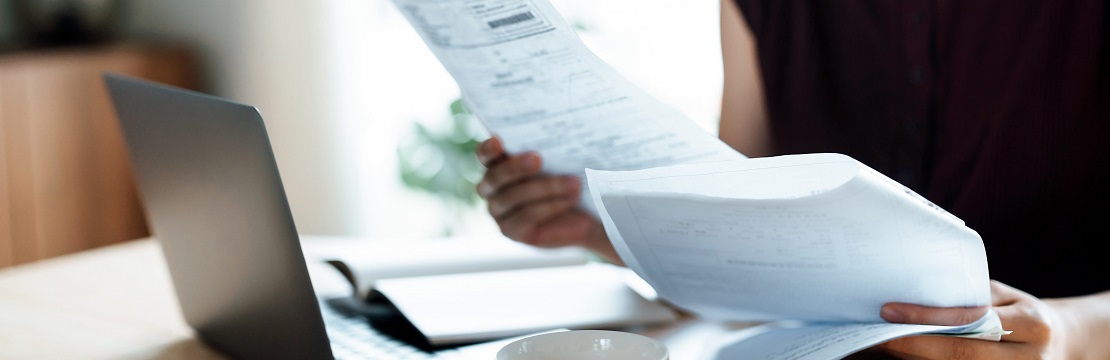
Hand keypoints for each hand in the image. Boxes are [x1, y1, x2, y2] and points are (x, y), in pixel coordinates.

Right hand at [475, 136, 618, 262]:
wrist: (587, 215)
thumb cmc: (570, 179)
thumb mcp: (562, 161)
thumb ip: (549, 148)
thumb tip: (557, 131)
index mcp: (498, 165)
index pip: (484, 155)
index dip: (487, 149)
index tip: (498, 140)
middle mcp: (492, 189)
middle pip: (495, 177)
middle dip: (516, 167)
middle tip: (538, 158)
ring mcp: (499, 213)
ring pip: (513, 197)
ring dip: (545, 188)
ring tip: (574, 182)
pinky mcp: (512, 232)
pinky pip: (526, 217)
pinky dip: (550, 206)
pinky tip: (570, 199)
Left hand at [873, 280, 1073, 358]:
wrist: (1058, 341)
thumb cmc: (1020, 311)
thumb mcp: (1005, 295)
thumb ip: (970, 296)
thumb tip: (916, 293)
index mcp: (1031, 324)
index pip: (970, 321)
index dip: (927, 317)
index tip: (889, 311)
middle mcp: (1028, 357)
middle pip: (959, 355)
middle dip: (912, 345)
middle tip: (877, 335)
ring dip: (916, 359)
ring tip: (883, 346)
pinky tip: (904, 356)